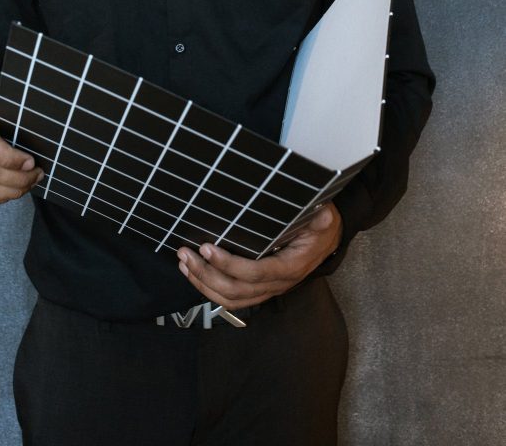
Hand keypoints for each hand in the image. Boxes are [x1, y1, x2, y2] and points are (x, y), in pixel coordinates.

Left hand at [176, 203, 342, 307]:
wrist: (327, 240)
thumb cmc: (320, 226)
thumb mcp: (323, 217)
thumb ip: (320, 217)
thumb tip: (323, 214)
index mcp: (291, 267)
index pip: (256, 272)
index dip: (229, 264)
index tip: (207, 248)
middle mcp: (278, 284)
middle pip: (237, 290)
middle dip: (206, 274)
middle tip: (186, 253)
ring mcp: (268, 290)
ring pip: (231, 298)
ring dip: (203, 283)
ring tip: (184, 262)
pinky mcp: (259, 289)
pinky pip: (232, 298)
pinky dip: (209, 288)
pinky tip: (193, 273)